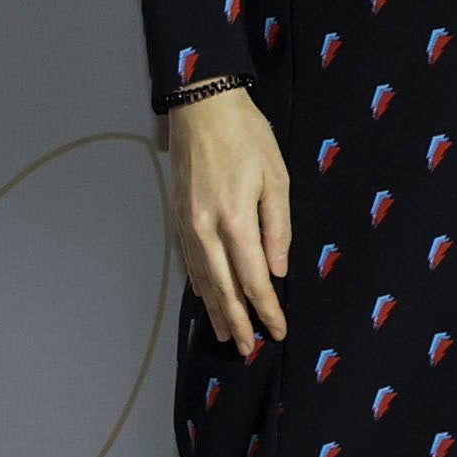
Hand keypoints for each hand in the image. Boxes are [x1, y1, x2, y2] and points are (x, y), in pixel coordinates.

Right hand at [162, 91, 290, 354]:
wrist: (201, 107)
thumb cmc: (248, 137)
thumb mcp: (277, 178)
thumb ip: (278, 228)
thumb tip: (277, 271)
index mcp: (236, 220)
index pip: (253, 279)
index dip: (266, 309)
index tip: (278, 330)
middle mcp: (206, 229)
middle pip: (223, 289)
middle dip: (237, 322)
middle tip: (247, 350)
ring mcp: (188, 225)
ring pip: (203, 279)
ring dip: (216, 310)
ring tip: (226, 335)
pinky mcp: (179, 217)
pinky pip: (190, 262)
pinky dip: (200, 286)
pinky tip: (207, 299)